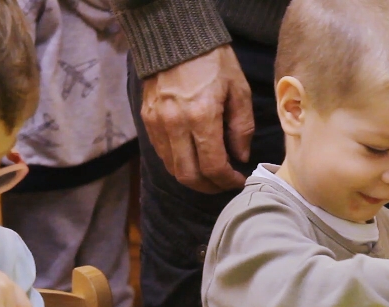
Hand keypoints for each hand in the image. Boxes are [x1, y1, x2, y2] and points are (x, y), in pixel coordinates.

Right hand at [141, 45, 253, 192]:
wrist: (175, 36)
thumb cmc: (213, 61)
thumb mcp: (239, 90)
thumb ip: (242, 127)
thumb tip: (240, 156)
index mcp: (201, 116)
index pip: (213, 166)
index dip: (228, 180)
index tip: (239, 180)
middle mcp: (175, 124)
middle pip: (189, 175)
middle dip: (210, 187)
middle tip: (224, 184)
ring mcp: (157, 123)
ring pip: (173, 168)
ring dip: (193, 178)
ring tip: (210, 175)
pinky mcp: (147, 120)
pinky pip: (162, 154)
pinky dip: (179, 163)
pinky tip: (193, 159)